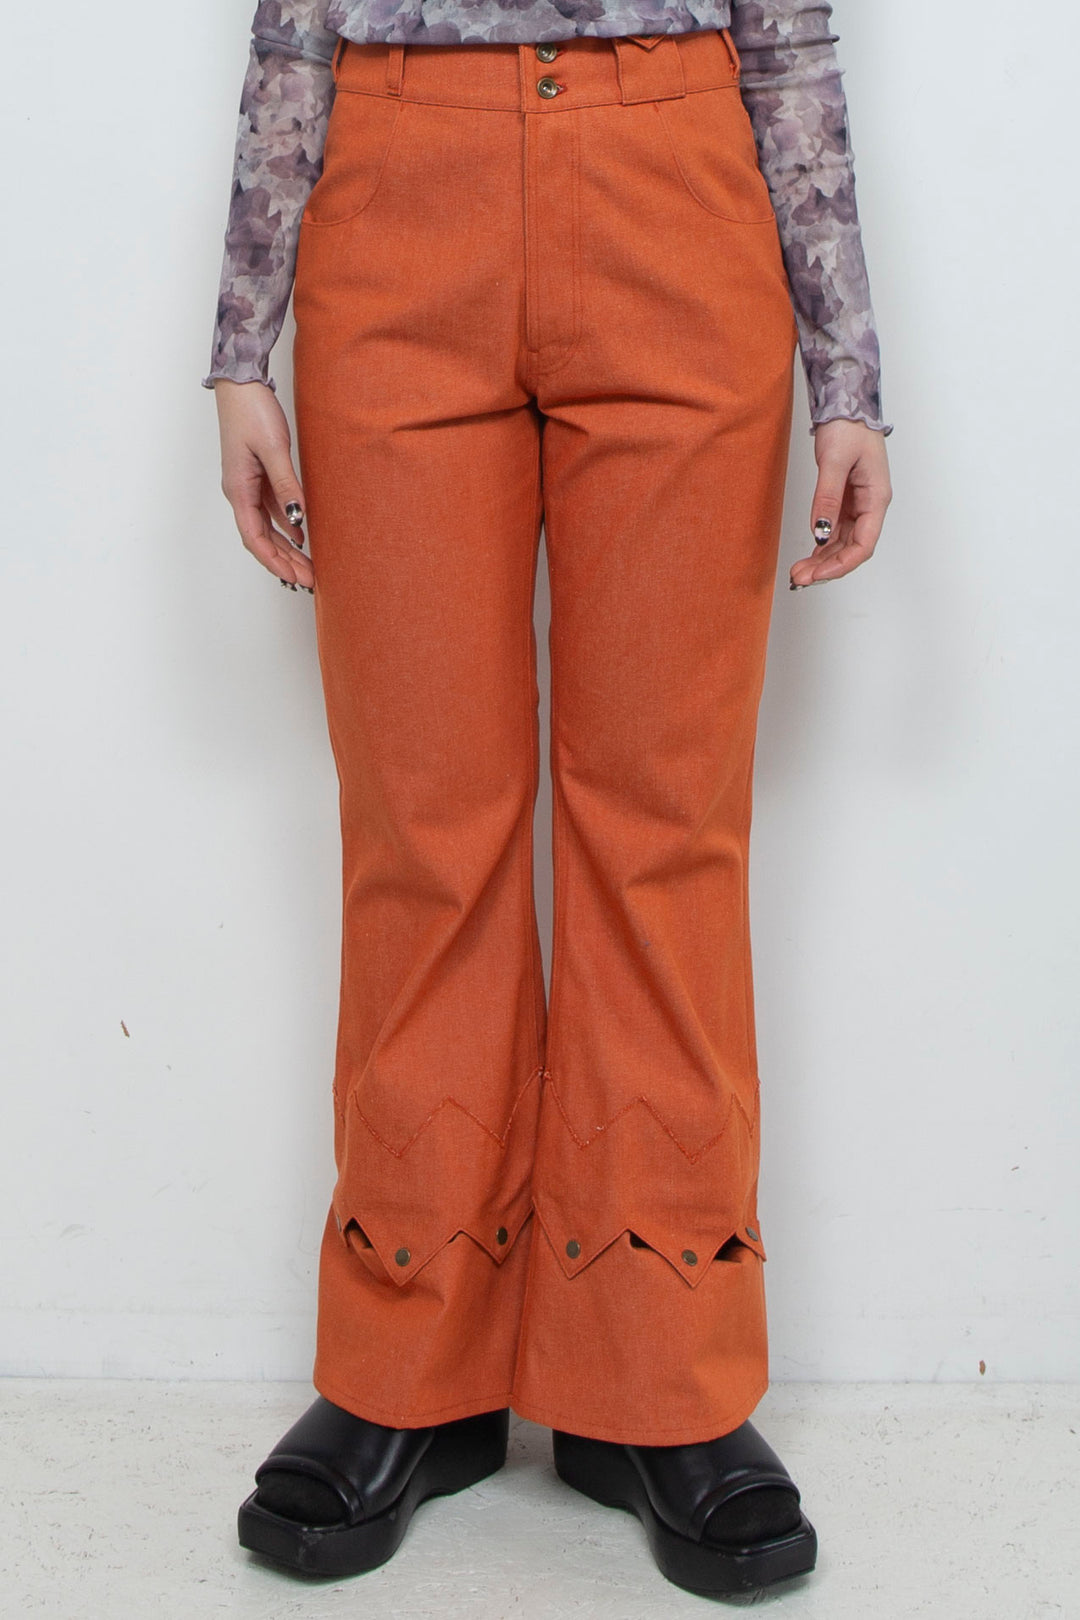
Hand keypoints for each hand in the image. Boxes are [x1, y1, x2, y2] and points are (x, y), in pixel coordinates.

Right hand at [213, 379, 313, 591]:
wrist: (242, 383)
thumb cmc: (252, 411)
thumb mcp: (274, 449)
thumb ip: (286, 486)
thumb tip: (297, 519)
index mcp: (239, 489)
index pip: (254, 538)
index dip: (274, 562)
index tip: (294, 579)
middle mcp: (240, 492)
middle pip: (262, 538)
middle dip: (284, 562)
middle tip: (309, 580)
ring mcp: (248, 485)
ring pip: (267, 527)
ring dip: (286, 548)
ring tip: (308, 566)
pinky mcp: (257, 475)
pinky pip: (271, 510)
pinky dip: (286, 526)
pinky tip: (302, 535)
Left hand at [789, 418, 891, 589]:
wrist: (846, 405)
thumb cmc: (848, 427)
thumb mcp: (834, 461)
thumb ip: (827, 498)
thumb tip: (820, 533)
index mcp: (877, 498)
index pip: (864, 545)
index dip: (841, 565)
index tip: (817, 574)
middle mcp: (870, 505)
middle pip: (852, 549)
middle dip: (827, 567)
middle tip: (799, 578)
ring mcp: (858, 505)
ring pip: (843, 543)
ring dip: (822, 560)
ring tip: (798, 572)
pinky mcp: (846, 501)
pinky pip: (836, 531)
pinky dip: (822, 545)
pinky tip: (808, 555)